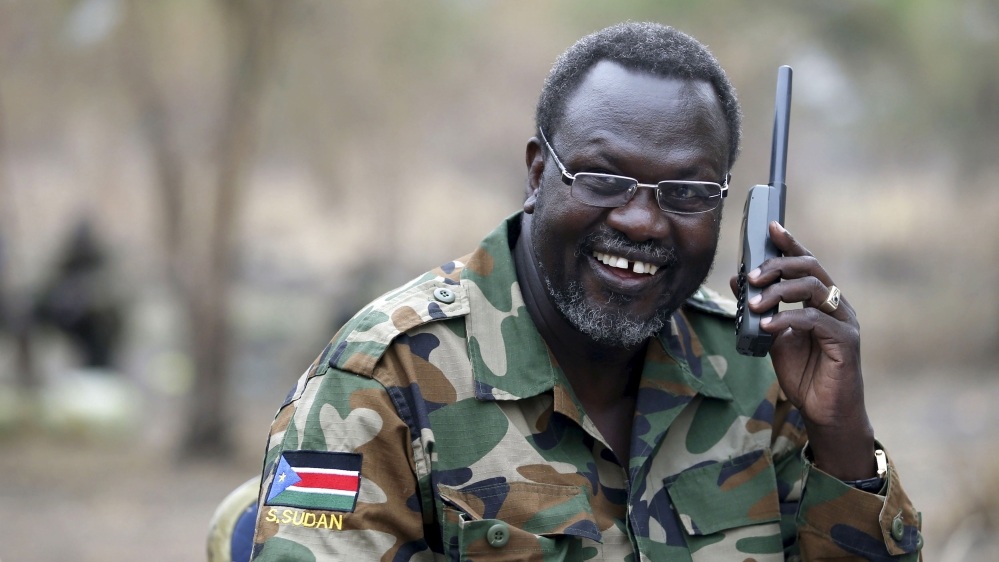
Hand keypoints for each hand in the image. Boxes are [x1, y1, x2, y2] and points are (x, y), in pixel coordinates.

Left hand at [729, 222, 875, 480]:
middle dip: (779, 266)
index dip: (790, 243)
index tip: (770, 227)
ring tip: (754, 305)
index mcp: (821, 300)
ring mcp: (844, 321)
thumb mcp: (773, 335)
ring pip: (813, 289)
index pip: (807, 262)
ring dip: (779, 292)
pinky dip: (787, 319)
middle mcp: (837, 305)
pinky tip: (767, 326)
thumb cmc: (802, 374)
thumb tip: (738, 280)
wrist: (824, 412)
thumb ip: (761, 309)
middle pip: (811, 268)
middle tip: (752, 277)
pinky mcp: (845, 341)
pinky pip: (814, 319)